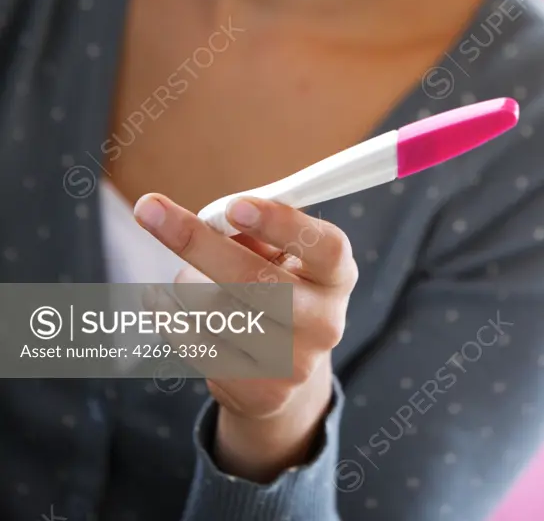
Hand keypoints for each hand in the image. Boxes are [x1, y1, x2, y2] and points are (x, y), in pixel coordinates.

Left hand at [133, 191, 358, 479]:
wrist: (285, 363)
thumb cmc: (273, 284)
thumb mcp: (275, 251)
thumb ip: (248, 231)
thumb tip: (205, 223)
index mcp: (336, 274)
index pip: (323, 247)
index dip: (280, 224)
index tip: (233, 207)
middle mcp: (326, 321)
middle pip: (257, 281)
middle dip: (198, 243)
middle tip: (150, 211)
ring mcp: (297, 363)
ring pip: (217, 312)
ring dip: (185, 286)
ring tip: (184, 280)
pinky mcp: (263, 392)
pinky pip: (199, 347)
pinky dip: (170, 320)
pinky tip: (159, 304)